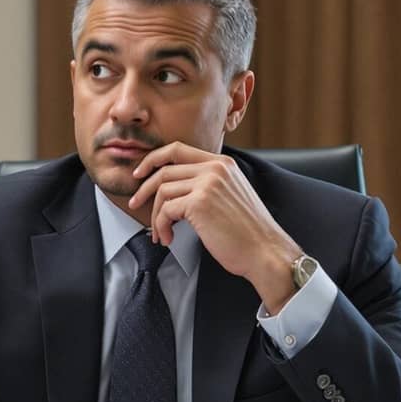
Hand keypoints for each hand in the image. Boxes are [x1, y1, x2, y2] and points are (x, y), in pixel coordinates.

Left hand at [128, 143, 303, 311]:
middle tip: (135, 204)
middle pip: (164, 170)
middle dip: (144, 189)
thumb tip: (175, 190)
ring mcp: (207, 183)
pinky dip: (162, 227)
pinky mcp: (199, 203)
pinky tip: (169, 239)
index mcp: (222, 164)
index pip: (177, 149)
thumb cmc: (248, 233)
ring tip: (160, 233)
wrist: (265, 252)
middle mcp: (215, 168)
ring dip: (156, 216)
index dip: (153, 159)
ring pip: (163, 191)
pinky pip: (166, 211)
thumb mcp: (230, 196)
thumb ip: (208, 185)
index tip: (140, 173)